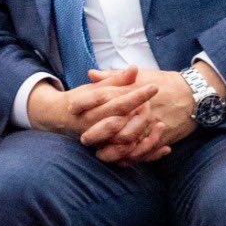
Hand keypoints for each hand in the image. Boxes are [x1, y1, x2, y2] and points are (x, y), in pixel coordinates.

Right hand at [26, 66, 159, 141]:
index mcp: (93, 109)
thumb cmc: (80, 99)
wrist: (60, 118)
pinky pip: (130, 158)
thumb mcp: (94, 87)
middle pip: (125, 122)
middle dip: (143, 114)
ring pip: (128, 141)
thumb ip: (115, 79)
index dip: (138, 95)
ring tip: (159, 124)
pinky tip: (165, 147)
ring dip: (147, 134)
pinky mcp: (107, 152)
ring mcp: (100, 141)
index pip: (120, 102)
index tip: (155, 87)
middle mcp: (95, 126)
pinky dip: (149, 154)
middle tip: (154, 105)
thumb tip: (134, 68)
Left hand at [78, 67, 199, 163]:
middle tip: (82, 138)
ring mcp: (150, 123)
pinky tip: (121, 161)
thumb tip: (90, 74)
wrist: (194, 94)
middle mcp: (139, 108)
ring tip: (99, 155)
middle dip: (96, 132)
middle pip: (112, 123)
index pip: (102, 95)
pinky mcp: (162, 135)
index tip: (70, 108)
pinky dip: (132, 156)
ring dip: (112, 150)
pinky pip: (144, 150)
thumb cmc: (164, 82)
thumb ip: (113, 76)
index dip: (85, 102)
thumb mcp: (140, 75)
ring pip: (127, 141)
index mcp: (131, 91)